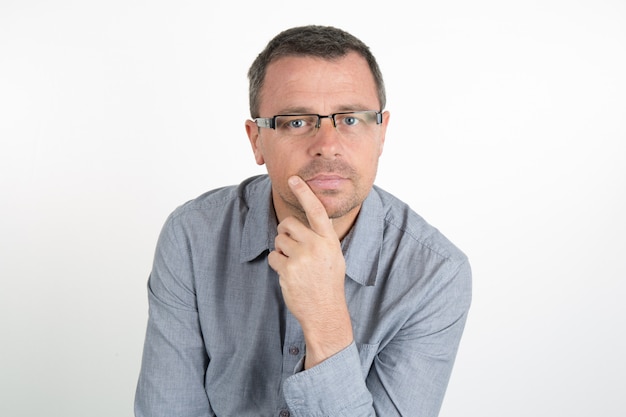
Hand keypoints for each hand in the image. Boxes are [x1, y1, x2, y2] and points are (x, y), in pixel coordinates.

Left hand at [268, 176, 353, 367]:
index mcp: (329, 240)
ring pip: (278, 240)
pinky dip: (277, 264)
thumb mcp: (333, 255)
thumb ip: (321, 238)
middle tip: (292, 248)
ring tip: (295, 266)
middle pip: (288, 224)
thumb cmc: (328, 282)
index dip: (304, 193)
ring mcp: (302, 257)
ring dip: (281, 251)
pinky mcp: (288, 269)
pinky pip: (273, 256)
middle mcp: (316, 246)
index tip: (293, 179)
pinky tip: (289, 275)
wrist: (325, 311)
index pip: (316, 211)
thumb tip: (304, 221)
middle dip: (285, 233)